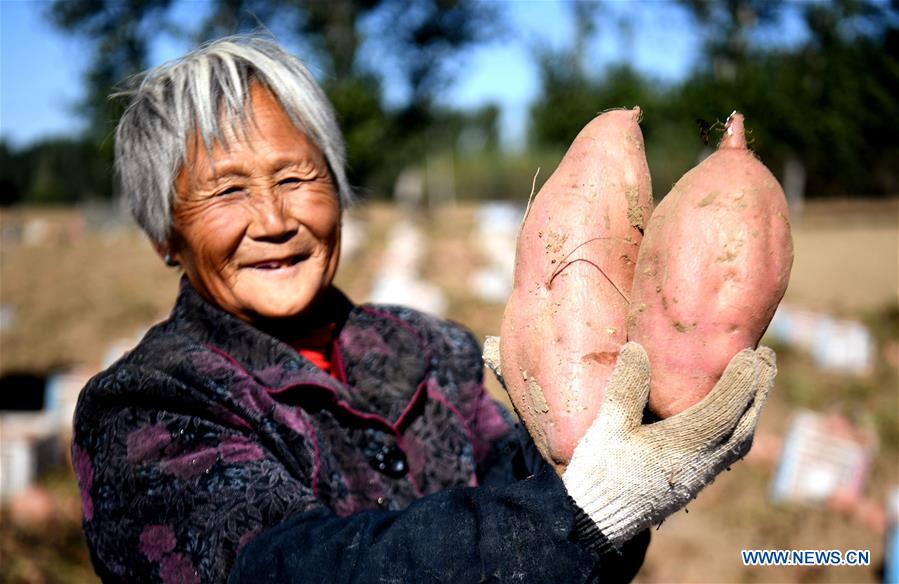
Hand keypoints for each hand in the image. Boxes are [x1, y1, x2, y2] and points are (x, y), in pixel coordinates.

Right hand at [561, 342, 775, 548]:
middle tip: (767, 355)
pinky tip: (731, 416)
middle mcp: (700, 463)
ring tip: (756, 380)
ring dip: (752, 407)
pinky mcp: (693, 482)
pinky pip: (729, 450)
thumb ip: (625, 388)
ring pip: (740, 439)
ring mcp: (700, 475)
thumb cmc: (600, 472)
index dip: (740, 380)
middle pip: (743, 423)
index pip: (724, 410)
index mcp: (682, 447)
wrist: (596, 521)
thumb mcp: (608, 427)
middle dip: (758, 388)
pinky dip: (739, 425)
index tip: (751, 352)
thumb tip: (637, 348)